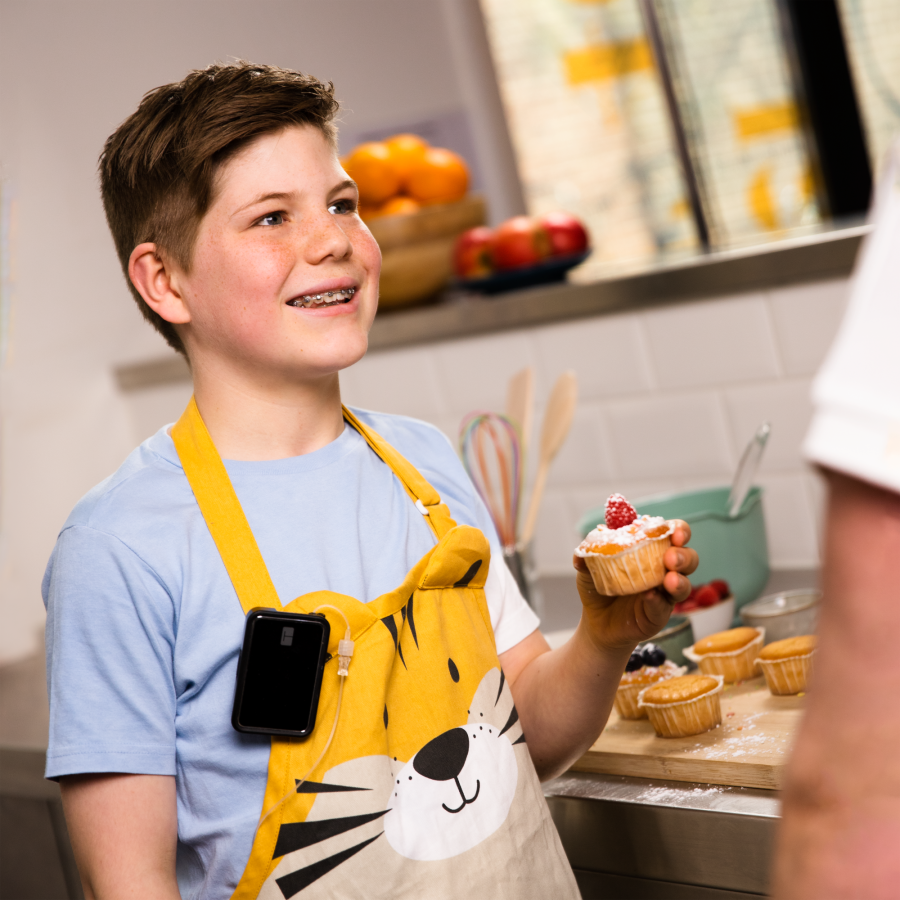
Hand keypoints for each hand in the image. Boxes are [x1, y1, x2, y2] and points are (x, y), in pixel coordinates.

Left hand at [574, 520, 697, 652]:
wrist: (595, 622)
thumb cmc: (599, 587)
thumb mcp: (588, 568)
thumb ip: (586, 555)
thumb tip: (582, 551)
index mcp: (651, 550)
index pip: (673, 534)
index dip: (679, 530)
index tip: (675, 532)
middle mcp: (664, 570)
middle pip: (689, 558)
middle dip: (684, 555)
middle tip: (670, 558)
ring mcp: (664, 594)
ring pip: (684, 585)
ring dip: (679, 580)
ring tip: (669, 579)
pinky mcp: (658, 615)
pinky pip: (664, 607)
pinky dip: (658, 601)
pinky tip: (649, 597)